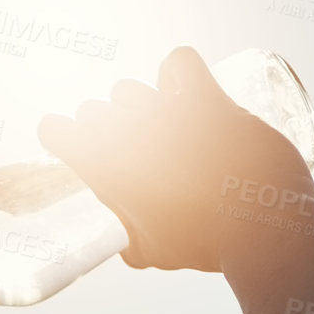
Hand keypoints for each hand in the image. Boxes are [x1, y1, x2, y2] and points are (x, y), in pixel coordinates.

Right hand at [38, 46, 313, 273]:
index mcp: (104, 169)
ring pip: (128, 88)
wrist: (260, 228)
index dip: (60, 138)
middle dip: (101, 129)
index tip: (74, 149)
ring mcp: (166, 110)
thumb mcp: (148, 252)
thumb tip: (127, 235)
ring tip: (156, 129)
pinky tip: (180, 91)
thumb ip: (128, 236)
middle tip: (126, 153)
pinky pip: (179, 61)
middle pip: (92, 109)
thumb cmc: (202, 245)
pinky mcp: (206, 98)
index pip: (52, 129)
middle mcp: (127, 132)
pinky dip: (173, 72)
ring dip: (134, 106)